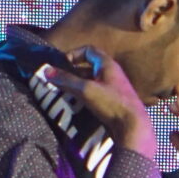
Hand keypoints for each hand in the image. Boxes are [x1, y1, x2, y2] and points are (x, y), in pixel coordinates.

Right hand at [33, 50, 156, 157]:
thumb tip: (45, 71)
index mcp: (108, 65)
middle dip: (73, 73)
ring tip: (65, 94)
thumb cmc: (111, 103)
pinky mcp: (114, 103)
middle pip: (89, 67)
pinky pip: (97, 95)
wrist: (133, 127)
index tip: (62, 64)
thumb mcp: (86, 90)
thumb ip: (66, 80)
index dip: (74, 54)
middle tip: (59, 80)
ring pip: (92, 82)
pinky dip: (85, 97)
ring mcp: (114, 89)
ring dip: (78, 86)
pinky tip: (78, 106)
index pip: (89, 50)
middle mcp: (112, 74)